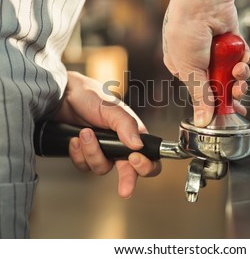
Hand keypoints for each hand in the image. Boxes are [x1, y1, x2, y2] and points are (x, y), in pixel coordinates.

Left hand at [53, 71, 160, 198]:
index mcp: (134, 134)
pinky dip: (78, 154)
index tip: (135, 160)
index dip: (146, 164)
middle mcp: (120, 145)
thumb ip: (126, 125)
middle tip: (124, 190)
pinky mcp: (86, 154)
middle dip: (127, 180)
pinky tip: (75, 139)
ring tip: (84, 133)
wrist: (62, 95)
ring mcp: (103, 151)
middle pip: (130, 172)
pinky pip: (84, 166)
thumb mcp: (111, 108)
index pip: (150, 157)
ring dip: (92, 153)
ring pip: (102, 168)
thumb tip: (138, 145)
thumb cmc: (91, 96)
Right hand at [162, 1, 249, 127]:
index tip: (226, 112)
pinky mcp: (232, 41)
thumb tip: (202, 121)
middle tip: (237, 93)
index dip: (215, 103)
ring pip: (234, 73)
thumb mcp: (189, 70)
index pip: (201, 92)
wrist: (203, 1)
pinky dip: (245, 59)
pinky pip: (243, 57)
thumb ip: (199, 96)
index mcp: (183, 68)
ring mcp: (217, 51)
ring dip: (240, 76)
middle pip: (221, 84)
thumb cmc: (186, 30)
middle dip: (231, 91)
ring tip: (239, 72)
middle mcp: (200, 60)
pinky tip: (242, 58)